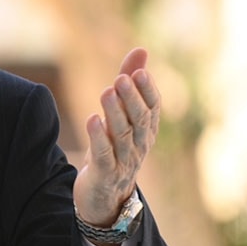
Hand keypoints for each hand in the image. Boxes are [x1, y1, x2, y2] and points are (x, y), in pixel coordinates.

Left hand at [73, 48, 160, 226]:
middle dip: (132, 98)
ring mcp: (123, 161)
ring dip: (114, 112)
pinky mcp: (104, 174)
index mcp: (146, 130)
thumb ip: (130, 83)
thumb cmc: (115, 148)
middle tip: (122, 78)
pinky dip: (99, 137)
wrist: (104, 195)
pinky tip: (92, 120)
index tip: (139, 71)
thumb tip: (141, 50)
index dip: (147, 90)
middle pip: (140, 119)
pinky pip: (104, 155)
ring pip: (122, 135)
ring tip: (106, 92)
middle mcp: (139, 145)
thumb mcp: (122, 115)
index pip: (153, 107)